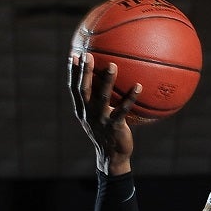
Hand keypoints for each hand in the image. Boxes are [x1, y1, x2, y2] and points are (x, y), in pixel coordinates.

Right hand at [67, 52, 141, 174]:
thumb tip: (106, 82)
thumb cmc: (107, 133)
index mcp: (82, 110)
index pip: (73, 88)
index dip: (72, 72)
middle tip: (88, 55)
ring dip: (107, 80)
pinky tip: (138, 86)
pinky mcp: (114, 126)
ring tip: (113, 65)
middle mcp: (88, 114)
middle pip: (83, 90)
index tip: (73, 54)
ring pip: (102, 97)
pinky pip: (123, 110)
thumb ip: (98, 101)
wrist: (112, 156)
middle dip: (84, 72)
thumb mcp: (99, 117)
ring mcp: (100, 120)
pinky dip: (130, 98)